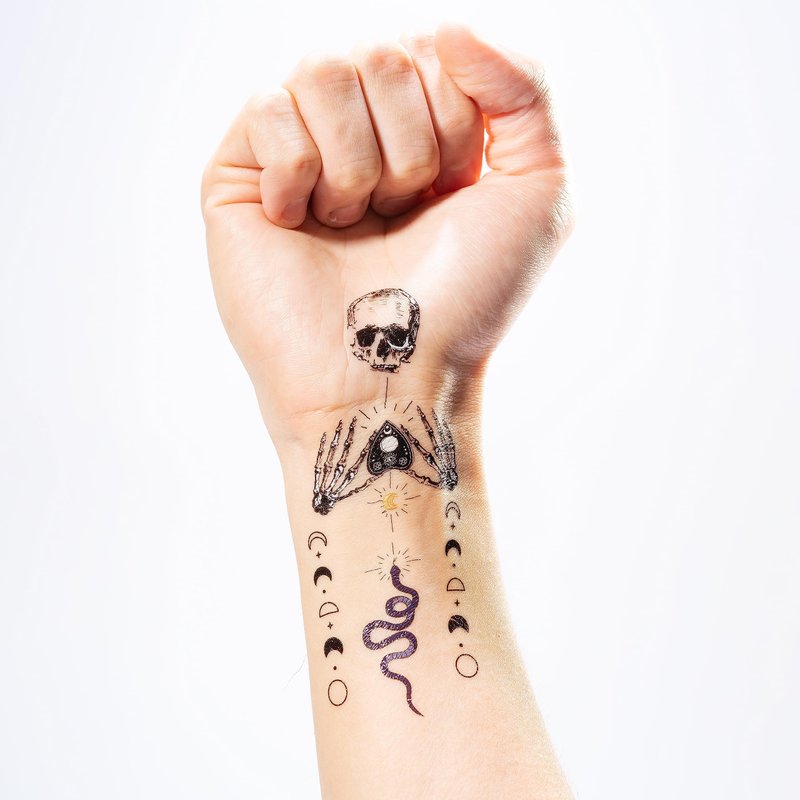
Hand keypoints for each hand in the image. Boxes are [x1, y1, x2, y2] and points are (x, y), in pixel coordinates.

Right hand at [201, 24, 570, 439]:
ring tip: (352, 227)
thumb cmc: (467, 298)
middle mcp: (361, 130)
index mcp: (425, 126)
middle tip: (398, 219)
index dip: (454, 125)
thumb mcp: (541, 187)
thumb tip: (447, 25)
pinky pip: (268, 108)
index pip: (436, 49)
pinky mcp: (240, 176)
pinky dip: (298, 172)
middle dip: (406, 150)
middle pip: (379, 54)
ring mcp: (299, 150)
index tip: (448, 196)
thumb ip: (526, 86)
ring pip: (323, 71)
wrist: (395, 377)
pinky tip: (299, 222)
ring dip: (356, 166)